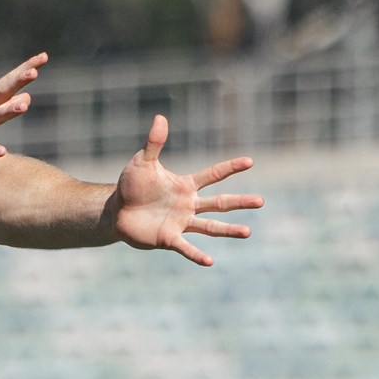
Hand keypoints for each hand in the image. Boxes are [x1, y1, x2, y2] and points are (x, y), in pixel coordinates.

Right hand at [0, 52, 46, 163]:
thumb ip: (4, 106)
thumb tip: (27, 98)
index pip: (9, 81)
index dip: (25, 69)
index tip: (44, 56)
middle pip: (0, 92)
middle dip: (17, 82)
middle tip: (34, 72)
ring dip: (6, 110)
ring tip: (24, 106)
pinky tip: (1, 152)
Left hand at [108, 115, 263, 265]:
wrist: (117, 211)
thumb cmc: (132, 185)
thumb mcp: (143, 161)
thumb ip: (154, 142)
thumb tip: (160, 117)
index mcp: (185, 185)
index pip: (212, 175)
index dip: (230, 167)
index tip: (250, 161)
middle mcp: (188, 205)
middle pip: (219, 203)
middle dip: (240, 202)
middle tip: (261, 201)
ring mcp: (181, 223)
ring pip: (210, 227)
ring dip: (228, 230)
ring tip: (248, 232)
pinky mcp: (168, 238)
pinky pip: (186, 247)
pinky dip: (197, 255)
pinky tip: (210, 262)